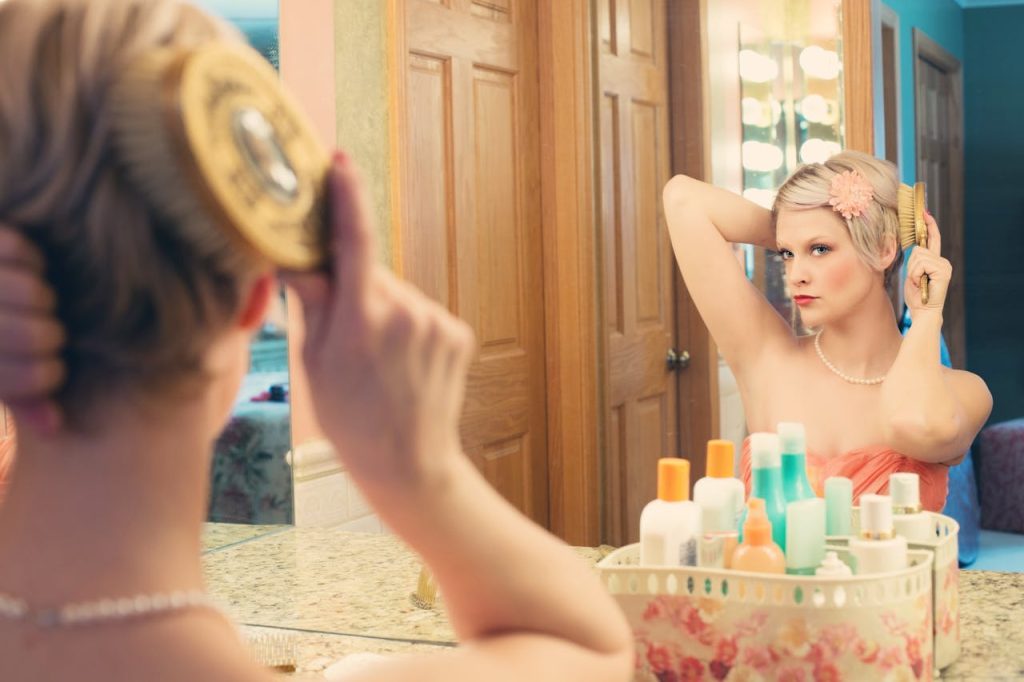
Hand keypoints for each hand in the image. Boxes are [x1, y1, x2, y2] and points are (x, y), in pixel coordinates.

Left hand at [0, 226, 64, 432]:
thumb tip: (55, 426)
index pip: (27, 379)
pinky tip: (24, 271)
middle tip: (45, 335)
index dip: (48, 377)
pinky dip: (31, 260)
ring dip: (42, 299)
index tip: (50, 370)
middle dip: (48, 337)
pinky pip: (20, 250)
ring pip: (34, 293)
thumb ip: (18, 398)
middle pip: (35, 336)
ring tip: (34, 303)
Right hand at [281, 154, 474, 489]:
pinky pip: (421, 312)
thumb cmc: (352, 419)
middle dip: (354, 287)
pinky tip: (401, 362)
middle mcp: (407, 313)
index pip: (354, 242)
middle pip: (372, 273)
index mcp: (363, 321)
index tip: (339, 163)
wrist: (409, 462)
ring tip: (376, 359)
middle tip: (342, 330)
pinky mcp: (458, 331)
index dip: (347, 198)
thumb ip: (313, 303)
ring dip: (382, 310)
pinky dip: (408, 326)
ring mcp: (438, 322)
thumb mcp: (316, 363)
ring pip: (397, 294)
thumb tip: (297, 256)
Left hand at [904, 210, 950, 314]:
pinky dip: (915, 274)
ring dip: (912, 271)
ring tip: (918, 282)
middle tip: (915, 279)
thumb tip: (913, 246)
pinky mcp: (943, 271)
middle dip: (911, 265)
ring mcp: (944, 265)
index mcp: (936, 261)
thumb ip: (915, 260)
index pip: (932, 239)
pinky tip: (920, 283)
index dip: (929, 225)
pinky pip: (920, 264)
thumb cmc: (916, 295)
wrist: (924, 312)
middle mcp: (943, 261)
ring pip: (918, 256)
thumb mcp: (912, 274)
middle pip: (918, 248)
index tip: (925, 212)